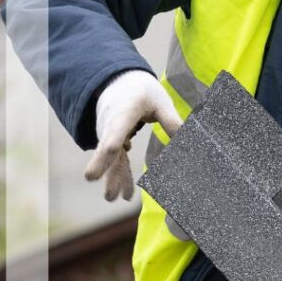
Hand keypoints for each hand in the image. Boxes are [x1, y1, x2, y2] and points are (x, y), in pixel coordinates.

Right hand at [84, 70, 182, 200]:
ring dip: (115, 179)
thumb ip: (171, 120)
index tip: (94, 173)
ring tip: (114, 199)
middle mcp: (111, 125)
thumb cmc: (142, 90)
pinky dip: (120, 175)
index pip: (114, 134)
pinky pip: (116, 160)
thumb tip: (187, 140)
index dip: (106, 153)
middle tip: (108, 196)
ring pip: (113, 159)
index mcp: (124, 112)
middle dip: (108, 172)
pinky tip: (124, 194)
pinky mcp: (112, 141)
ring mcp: (109, 135)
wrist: (118, 81)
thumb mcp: (159, 100)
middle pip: (108, 151)